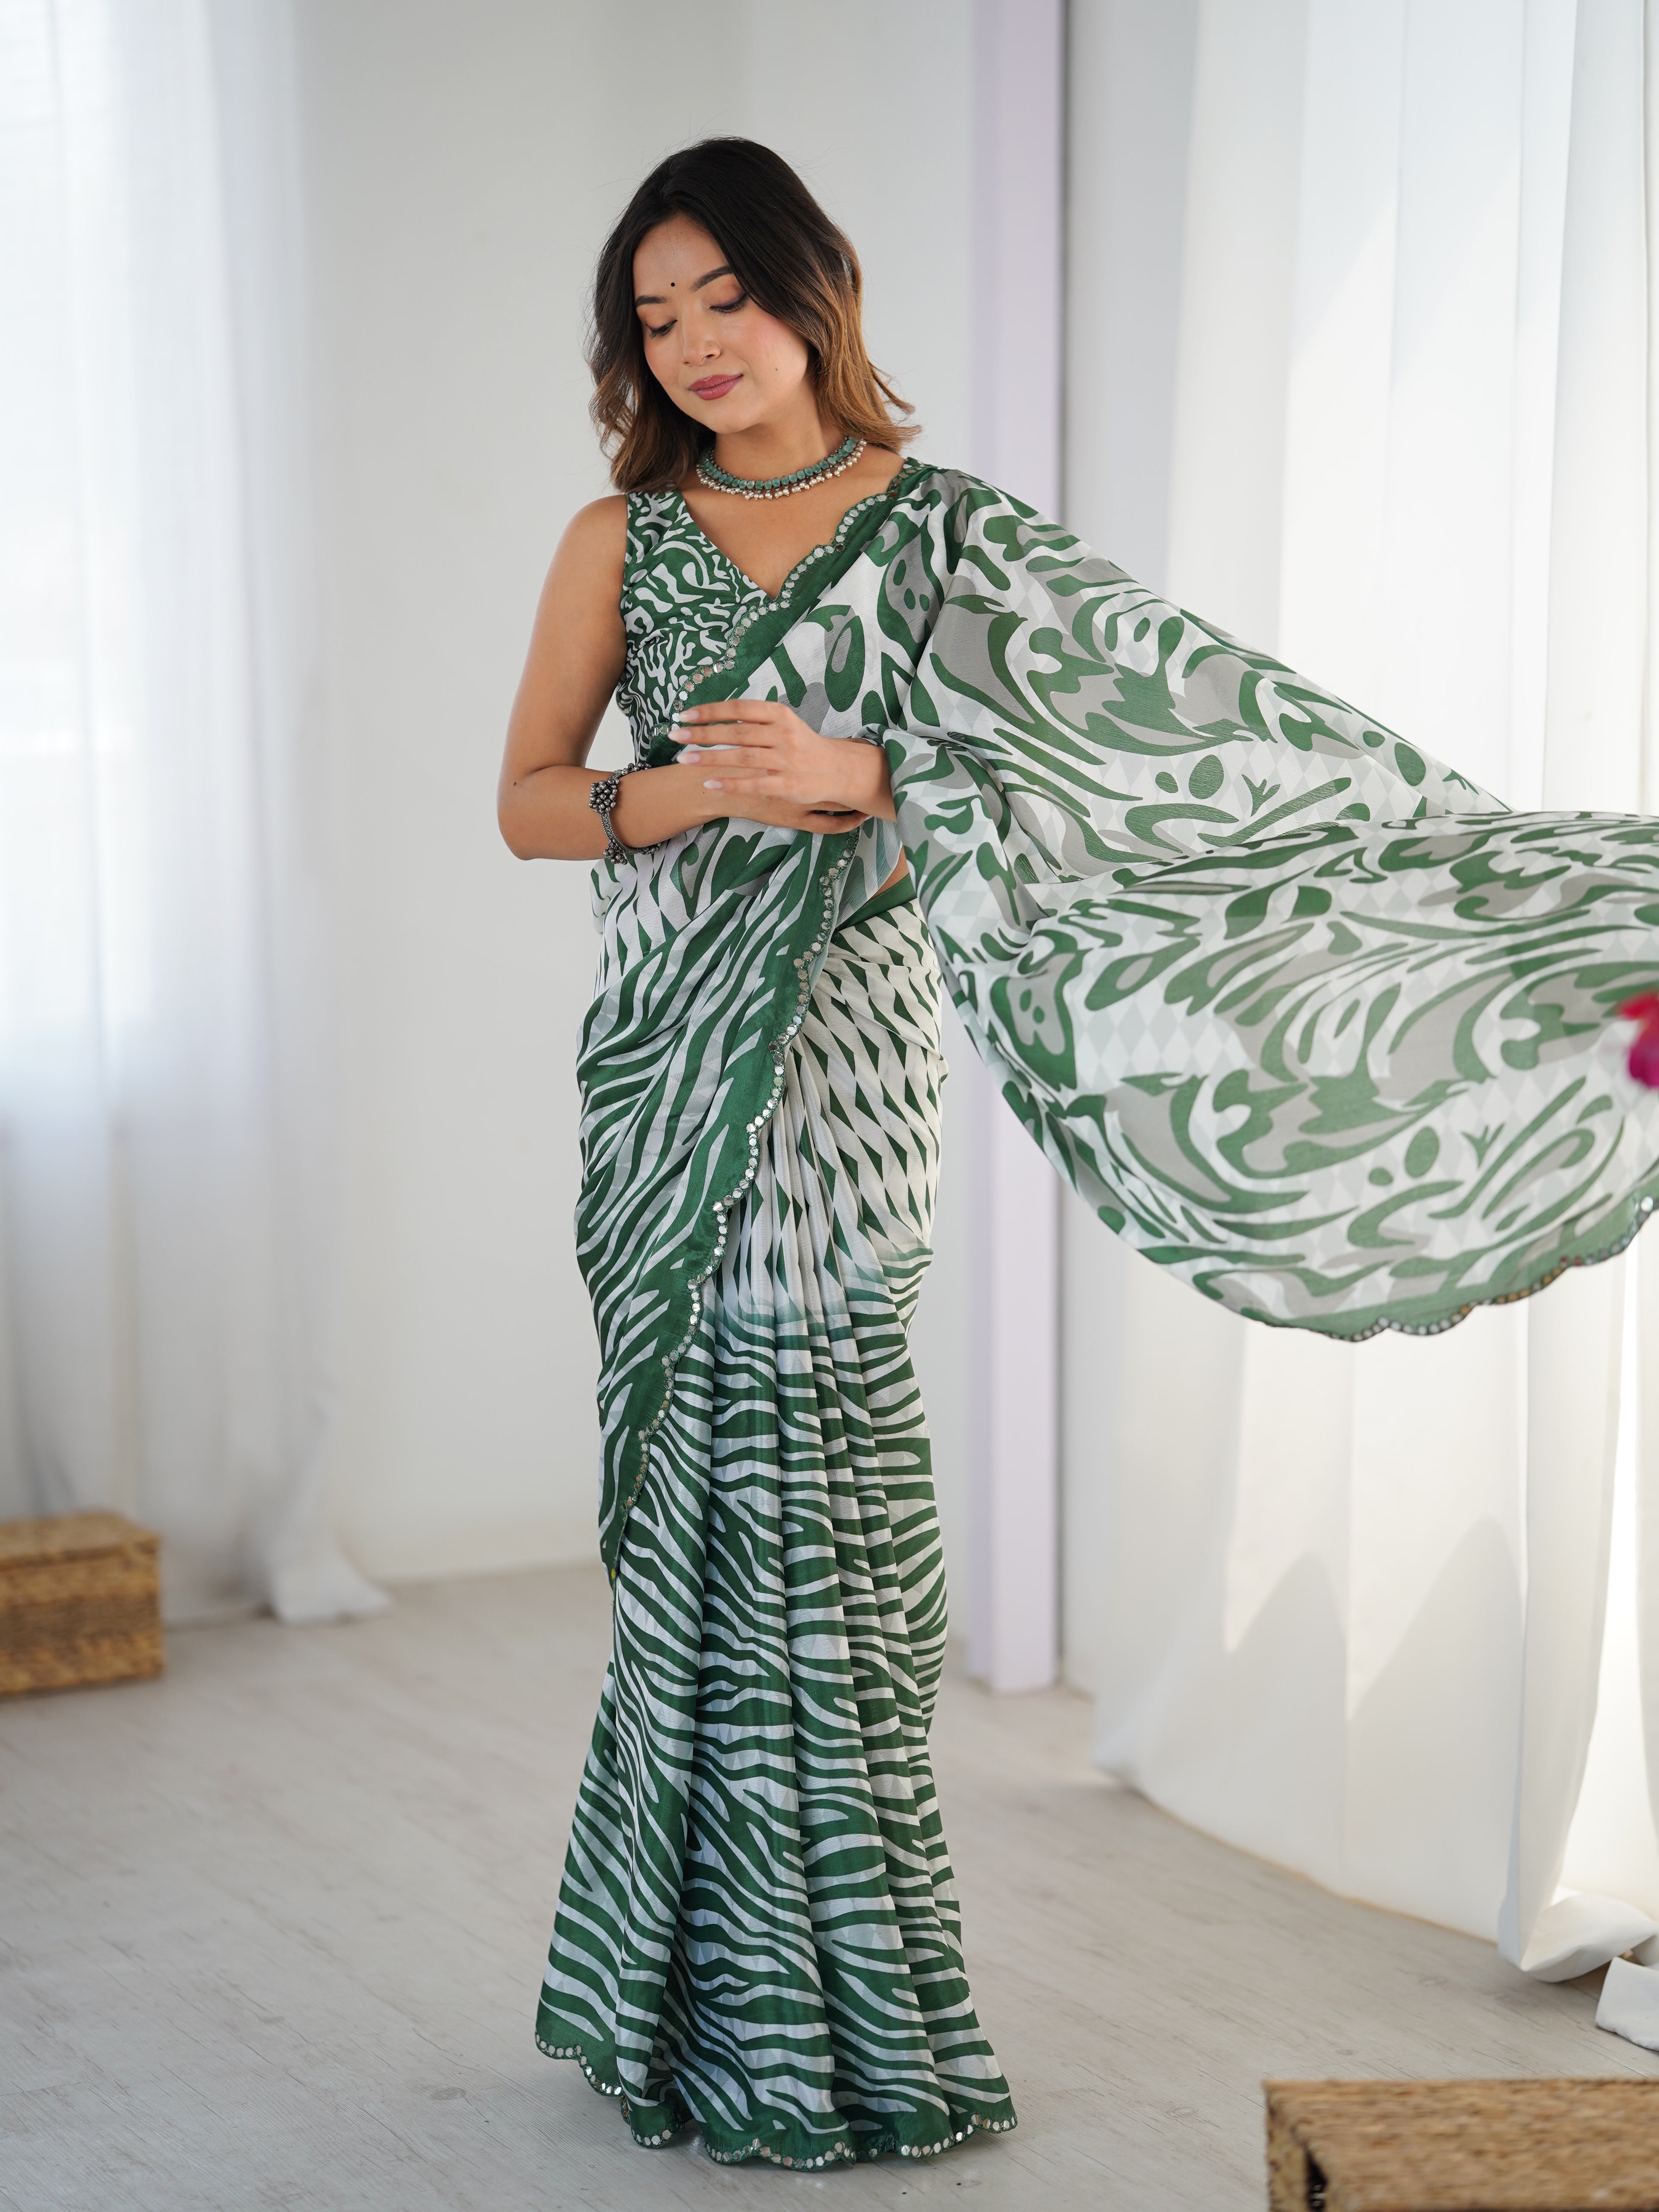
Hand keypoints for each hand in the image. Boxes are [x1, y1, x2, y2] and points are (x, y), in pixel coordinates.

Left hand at [677, 699, 894, 823]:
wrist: (837, 770)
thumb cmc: (802, 745)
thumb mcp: (783, 723)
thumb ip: (755, 719)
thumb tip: (717, 714)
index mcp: (780, 715)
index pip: (739, 708)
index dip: (710, 710)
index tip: (684, 714)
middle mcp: (783, 735)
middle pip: (736, 732)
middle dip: (702, 734)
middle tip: (674, 735)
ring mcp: (786, 761)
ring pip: (741, 757)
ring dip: (709, 758)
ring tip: (683, 759)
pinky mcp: (787, 785)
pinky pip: (754, 784)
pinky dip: (730, 783)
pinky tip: (708, 784)